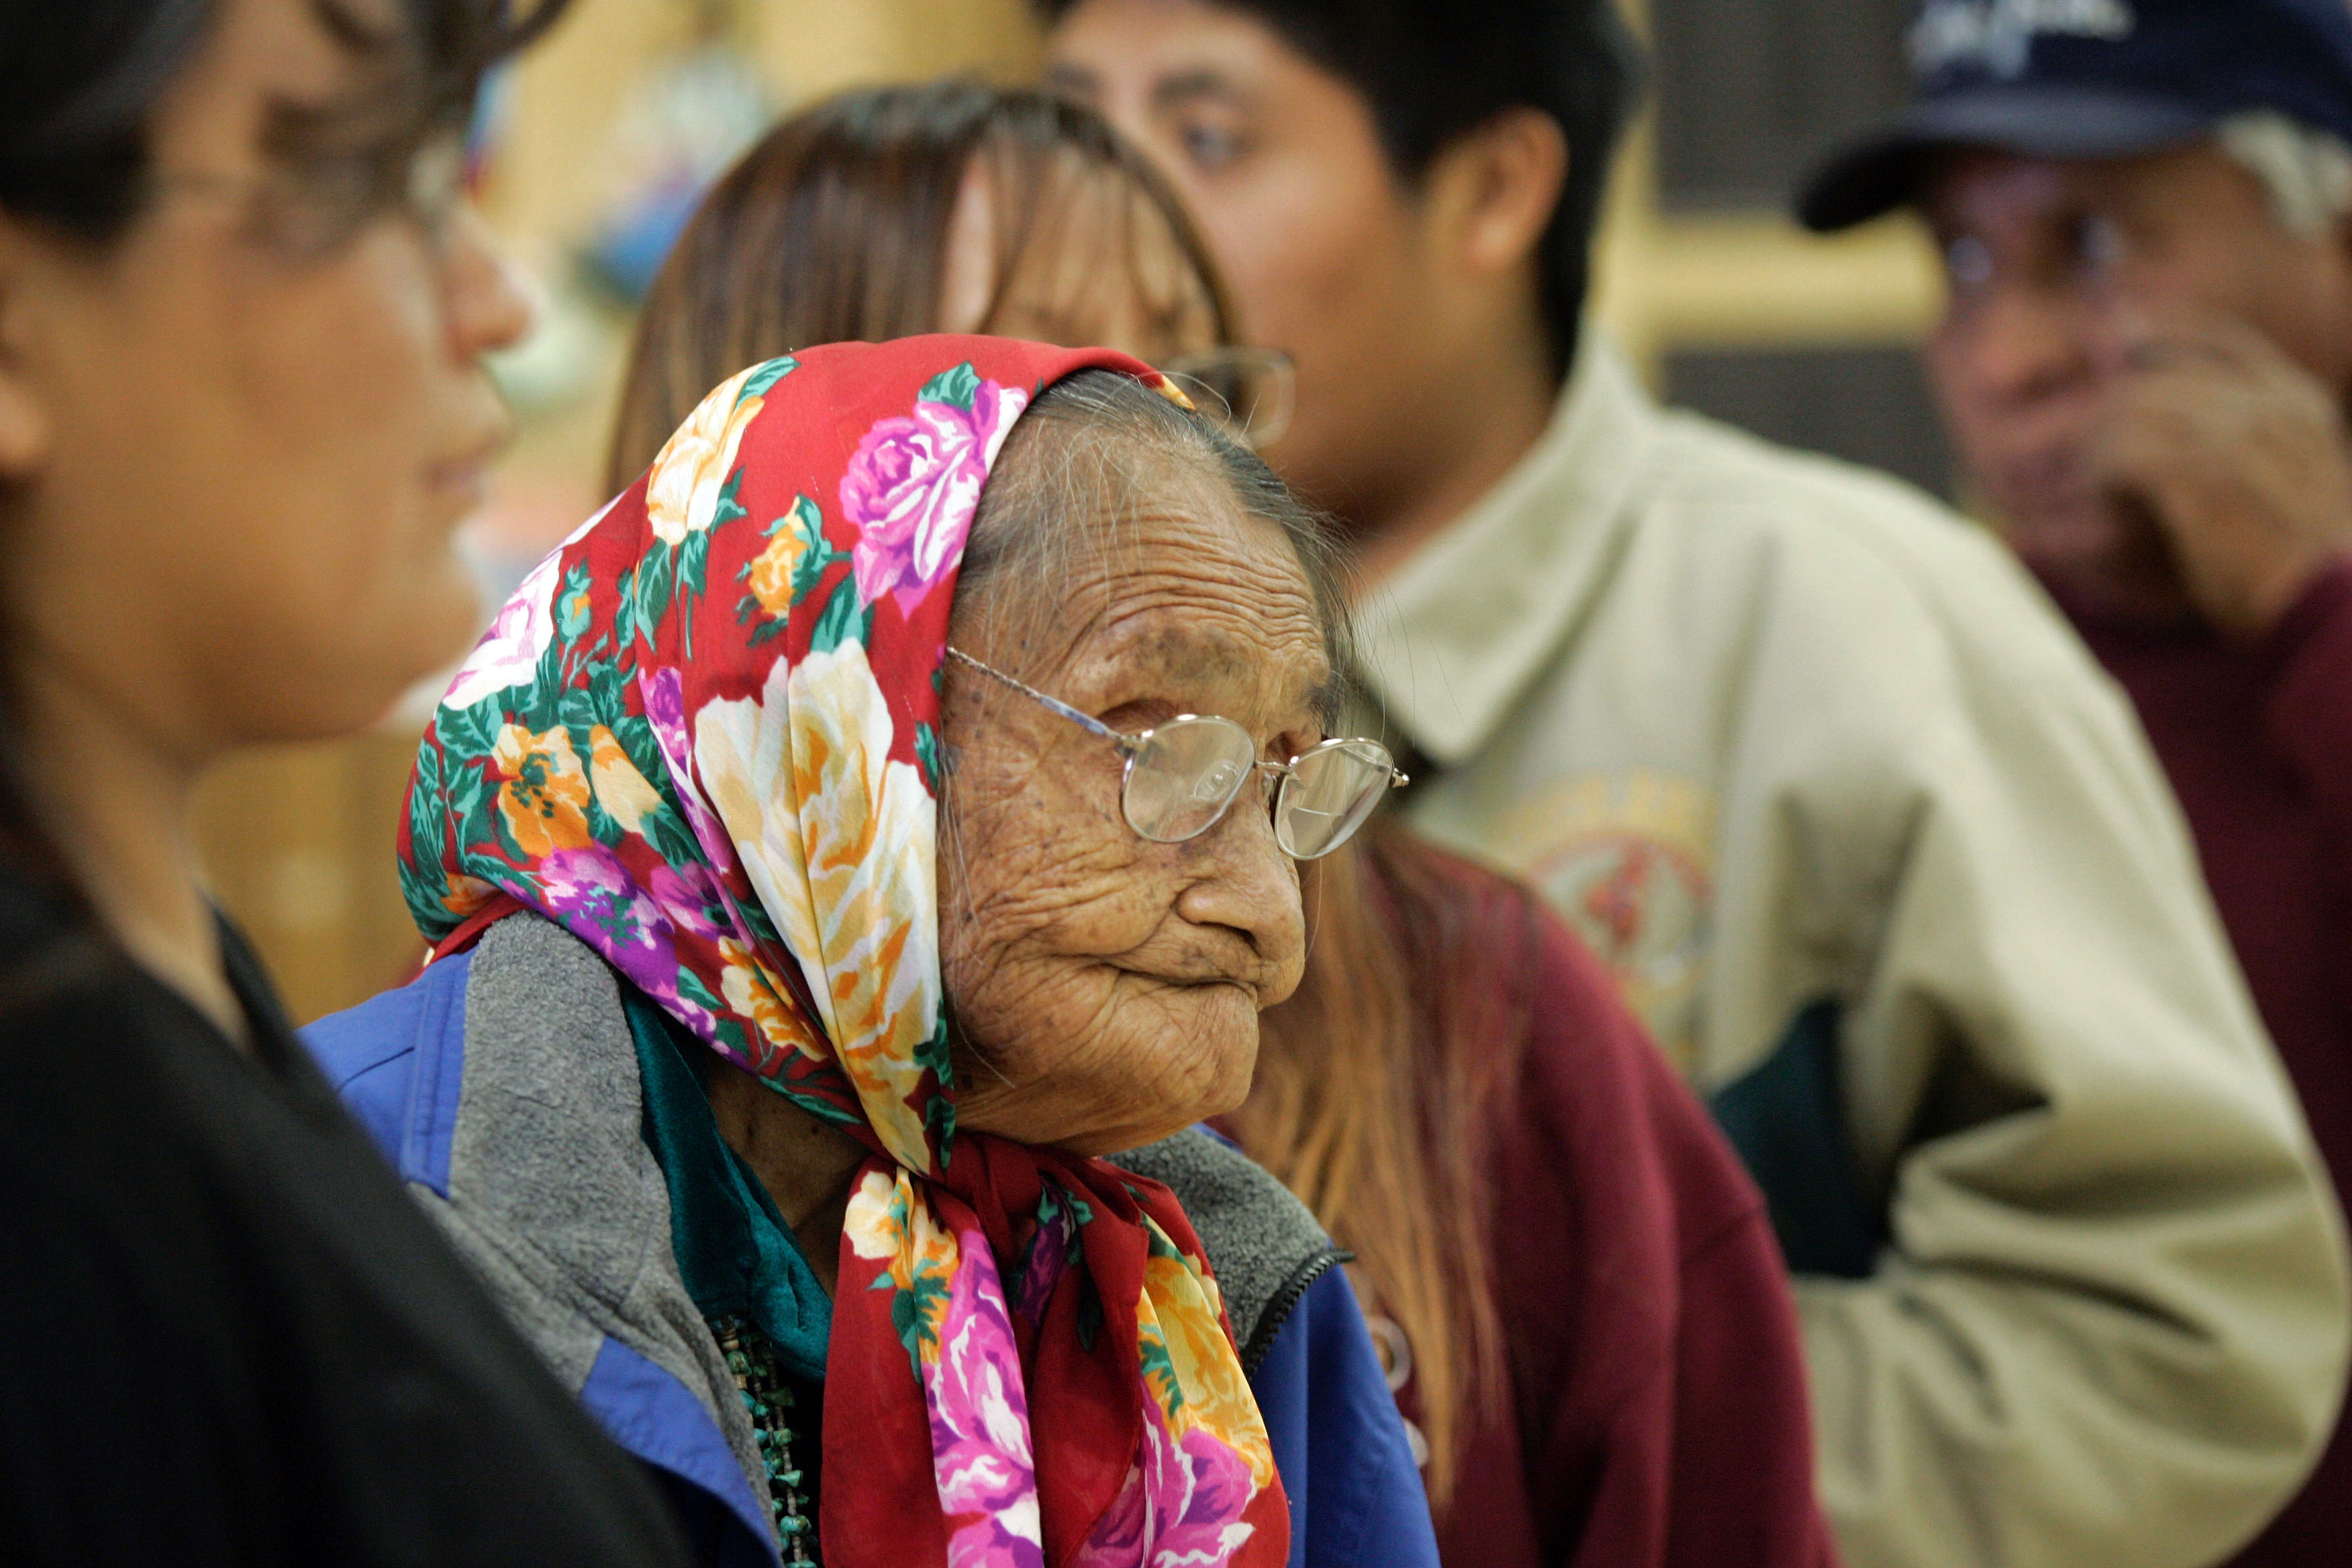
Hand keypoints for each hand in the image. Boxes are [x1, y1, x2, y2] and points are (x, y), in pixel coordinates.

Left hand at [2091, 311, 2351, 635]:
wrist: (2335, 608)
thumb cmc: (2318, 568)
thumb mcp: (2304, 486)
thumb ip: (2264, 449)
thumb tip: (2195, 446)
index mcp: (2297, 404)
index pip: (2226, 341)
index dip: (2171, 330)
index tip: (2126, 331)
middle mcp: (2264, 408)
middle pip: (2160, 378)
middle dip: (2113, 408)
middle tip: (2085, 446)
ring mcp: (2231, 436)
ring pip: (2131, 413)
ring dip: (2099, 449)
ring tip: (2089, 485)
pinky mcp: (2195, 475)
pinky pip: (2119, 455)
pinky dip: (2099, 477)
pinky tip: (2100, 502)